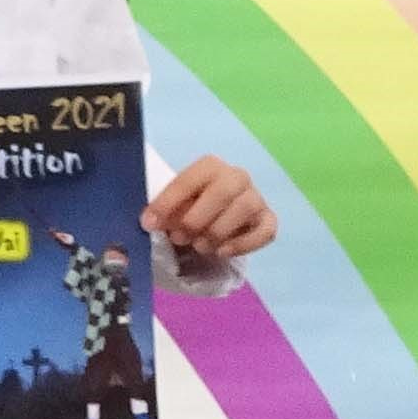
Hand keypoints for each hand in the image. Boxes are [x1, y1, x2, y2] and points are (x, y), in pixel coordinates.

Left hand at [145, 156, 275, 268]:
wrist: (217, 218)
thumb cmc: (191, 207)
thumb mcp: (174, 207)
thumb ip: (164, 212)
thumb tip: (150, 222)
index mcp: (210, 166)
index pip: (189, 179)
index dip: (168, 202)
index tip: (149, 223)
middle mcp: (237, 177)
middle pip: (222, 192)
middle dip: (196, 219)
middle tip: (179, 238)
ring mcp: (256, 198)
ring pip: (245, 208)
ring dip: (218, 231)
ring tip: (199, 246)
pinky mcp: (268, 220)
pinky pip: (265, 231)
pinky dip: (242, 244)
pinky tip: (222, 252)